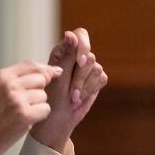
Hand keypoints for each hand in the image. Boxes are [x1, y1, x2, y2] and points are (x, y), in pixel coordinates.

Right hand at [0, 61, 62, 154]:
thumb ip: (17, 80)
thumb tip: (47, 73)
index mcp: (2, 76)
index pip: (31, 64)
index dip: (45, 69)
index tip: (54, 72)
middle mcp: (10, 84)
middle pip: (41, 78)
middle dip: (39, 90)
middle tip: (27, 102)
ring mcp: (18, 99)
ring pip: (44, 96)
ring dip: (38, 105)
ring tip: (22, 113)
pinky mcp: (25, 115)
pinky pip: (45, 109)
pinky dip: (39, 116)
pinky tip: (26, 121)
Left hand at [29, 28, 107, 151]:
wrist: (57, 120)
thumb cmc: (52, 98)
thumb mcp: (58, 77)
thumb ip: (67, 56)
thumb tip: (70, 34)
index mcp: (62, 51)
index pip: (81, 35)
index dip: (83, 47)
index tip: (79, 62)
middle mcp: (75, 57)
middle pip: (90, 55)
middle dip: (81, 76)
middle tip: (71, 91)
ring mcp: (86, 69)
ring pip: (97, 68)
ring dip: (85, 85)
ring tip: (73, 96)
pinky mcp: (95, 80)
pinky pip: (102, 78)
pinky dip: (91, 89)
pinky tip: (80, 97)